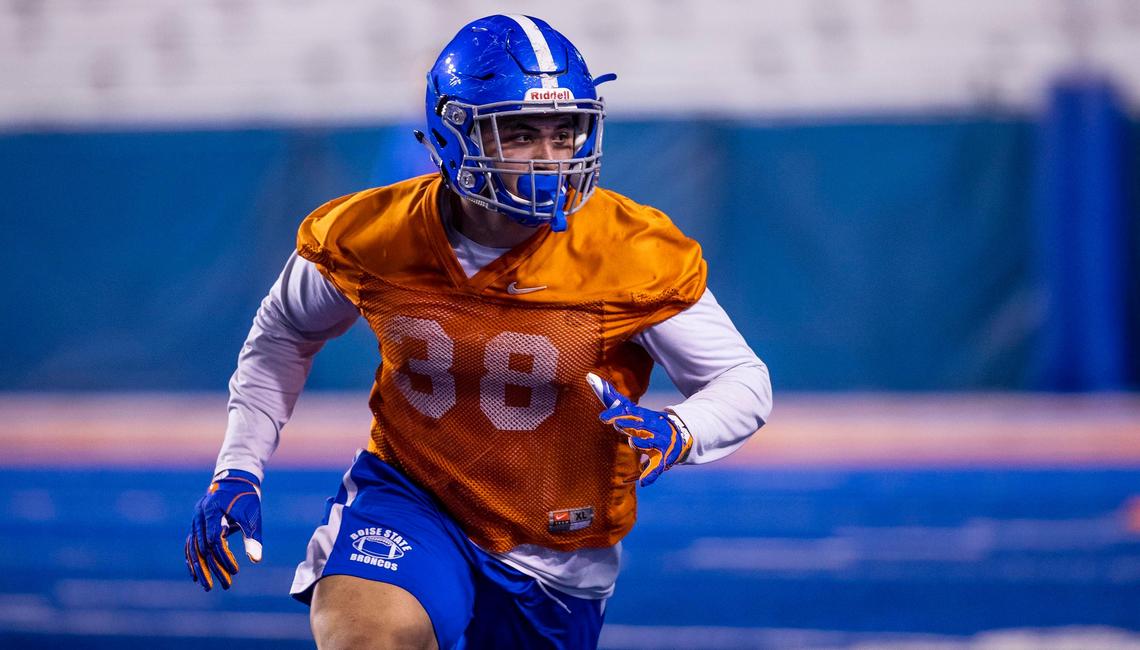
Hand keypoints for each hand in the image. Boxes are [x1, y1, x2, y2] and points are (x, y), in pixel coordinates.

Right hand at [185, 469, 262, 590]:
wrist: (235, 480)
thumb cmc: (246, 498)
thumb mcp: (252, 515)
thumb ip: (253, 536)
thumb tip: (256, 560)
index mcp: (211, 511)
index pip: (214, 540)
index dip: (223, 557)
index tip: (234, 571)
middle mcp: (199, 516)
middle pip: (201, 547)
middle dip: (210, 568)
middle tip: (221, 587)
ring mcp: (195, 520)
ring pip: (193, 548)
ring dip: (200, 568)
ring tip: (207, 586)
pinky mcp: (196, 525)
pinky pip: (191, 545)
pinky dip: (193, 560)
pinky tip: (196, 575)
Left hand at [586, 373, 691, 486]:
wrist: (680, 435)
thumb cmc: (649, 423)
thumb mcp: (633, 410)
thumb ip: (612, 398)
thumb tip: (590, 377)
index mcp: (643, 415)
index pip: (627, 412)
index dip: (615, 415)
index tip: (602, 419)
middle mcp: (651, 428)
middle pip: (637, 426)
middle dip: (628, 425)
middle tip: (619, 424)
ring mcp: (658, 443)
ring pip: (644, 443)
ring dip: (638, 444)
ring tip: (634, 442)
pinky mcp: (663, 458)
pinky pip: (656, 468)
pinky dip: (650, 474)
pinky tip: (643, 482)